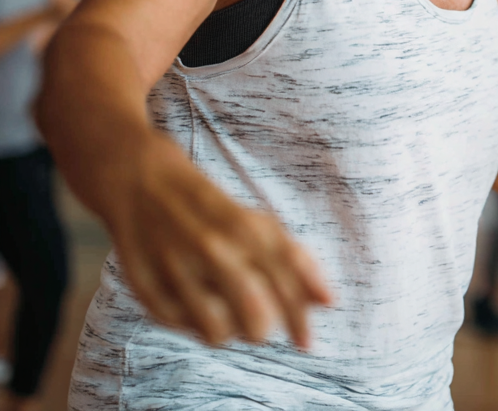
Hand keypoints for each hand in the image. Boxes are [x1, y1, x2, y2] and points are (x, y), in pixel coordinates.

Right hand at [105, 134, 330, 347]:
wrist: (143, 180)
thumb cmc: (212, 207)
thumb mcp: (256, 222)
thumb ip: (294, 259)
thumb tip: (329, 302)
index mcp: (246, 229)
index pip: (285, 282)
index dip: (300, 317)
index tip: (308, 342)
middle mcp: (214, 248)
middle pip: (255, 318)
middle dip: (263, 328)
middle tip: (259, 321)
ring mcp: (177, 268)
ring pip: (218, 331)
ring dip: (228, 331)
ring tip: (226, 313)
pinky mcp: (146, 286)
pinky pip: (180, 327)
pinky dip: (192, 323)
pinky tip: (194, 304)